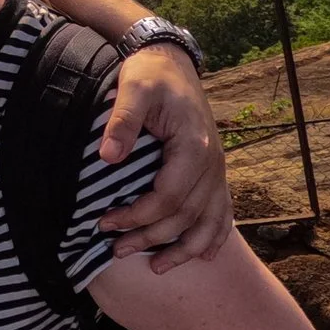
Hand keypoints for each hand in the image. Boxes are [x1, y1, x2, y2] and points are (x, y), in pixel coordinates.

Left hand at [99, 45, 230, 270]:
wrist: (171, 61)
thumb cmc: (150, 75)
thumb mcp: (133, 89)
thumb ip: (122, 121)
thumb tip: (107, 158)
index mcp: (194, 146)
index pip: (168, 197)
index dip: (137, 216)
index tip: (106, 223)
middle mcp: (212, 163)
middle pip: (186, 215)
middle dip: (151, 238)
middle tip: (116, 250)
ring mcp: (217, 168)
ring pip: (209, 221)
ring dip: (185, 249)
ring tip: (158, 268)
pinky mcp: (214, 170)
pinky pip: (222, 211)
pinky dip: (215, 236)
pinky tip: (205, 256)